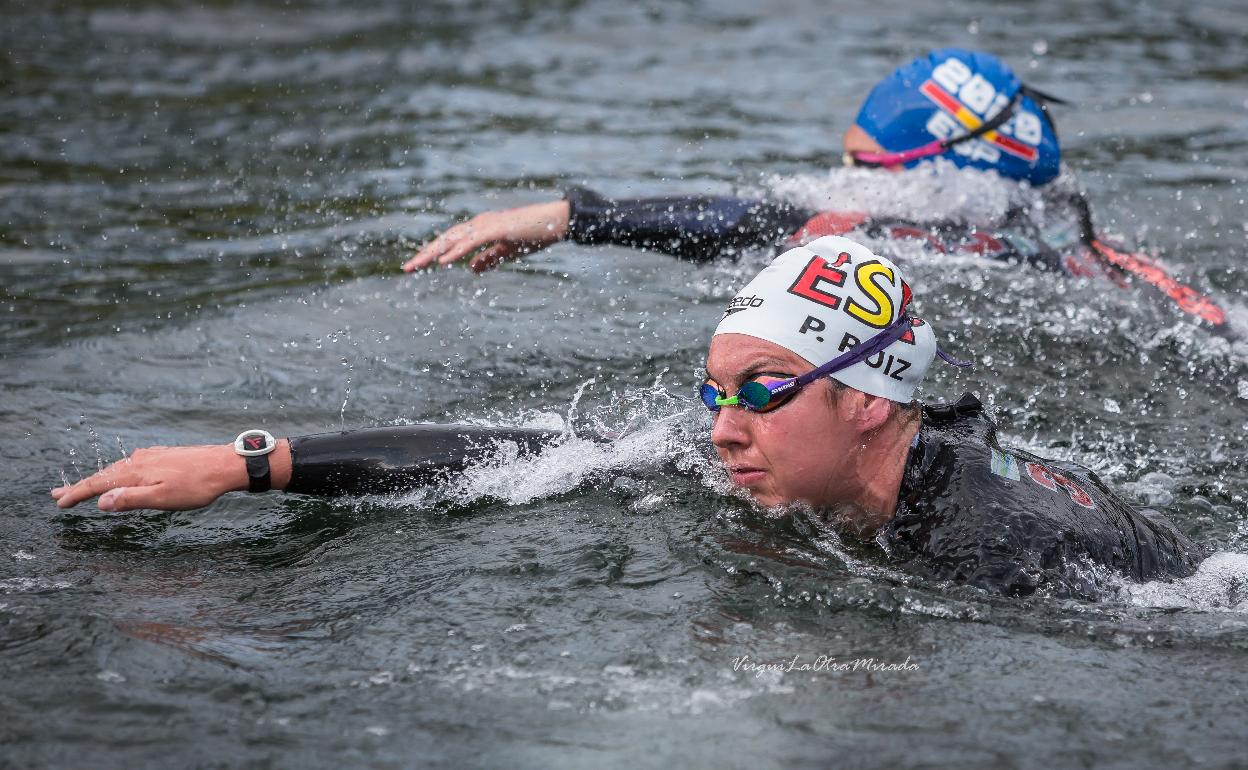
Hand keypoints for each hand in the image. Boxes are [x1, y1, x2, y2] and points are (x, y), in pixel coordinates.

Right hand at [50, 442, 287, 511]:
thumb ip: (131, 499)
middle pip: (103, 475)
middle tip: (58, 493)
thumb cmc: (197, 485)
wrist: (225, 464)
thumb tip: (101, 501)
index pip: (98, 485)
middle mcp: (139, 460)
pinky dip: (119, 472)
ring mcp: (151, 456)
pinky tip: (122, 474)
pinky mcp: (163, 456)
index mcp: (135, 472)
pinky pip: (132, 464)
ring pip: (118, 468)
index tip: (59, 502)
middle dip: (81, 486)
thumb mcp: (163, 498)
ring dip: (99, 479)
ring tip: (85, 487)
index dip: (77, 494)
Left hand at [403, 200, 570, 272]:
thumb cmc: (534, 235)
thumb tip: (470, 269)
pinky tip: (442, 261)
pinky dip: (454, 251)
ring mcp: (486, 225)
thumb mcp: (507, 252)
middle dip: (425, 254)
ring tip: (417, 266)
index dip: (433, 253)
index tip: (417, 266)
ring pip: (453, 240)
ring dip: (433, 253)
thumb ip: (488, 259)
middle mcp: (479, 224)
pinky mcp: (496, 229)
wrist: (556, 222)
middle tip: (407, 269)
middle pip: (446, 239)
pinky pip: (470, 242)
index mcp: (480, 228)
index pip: (451, 241)